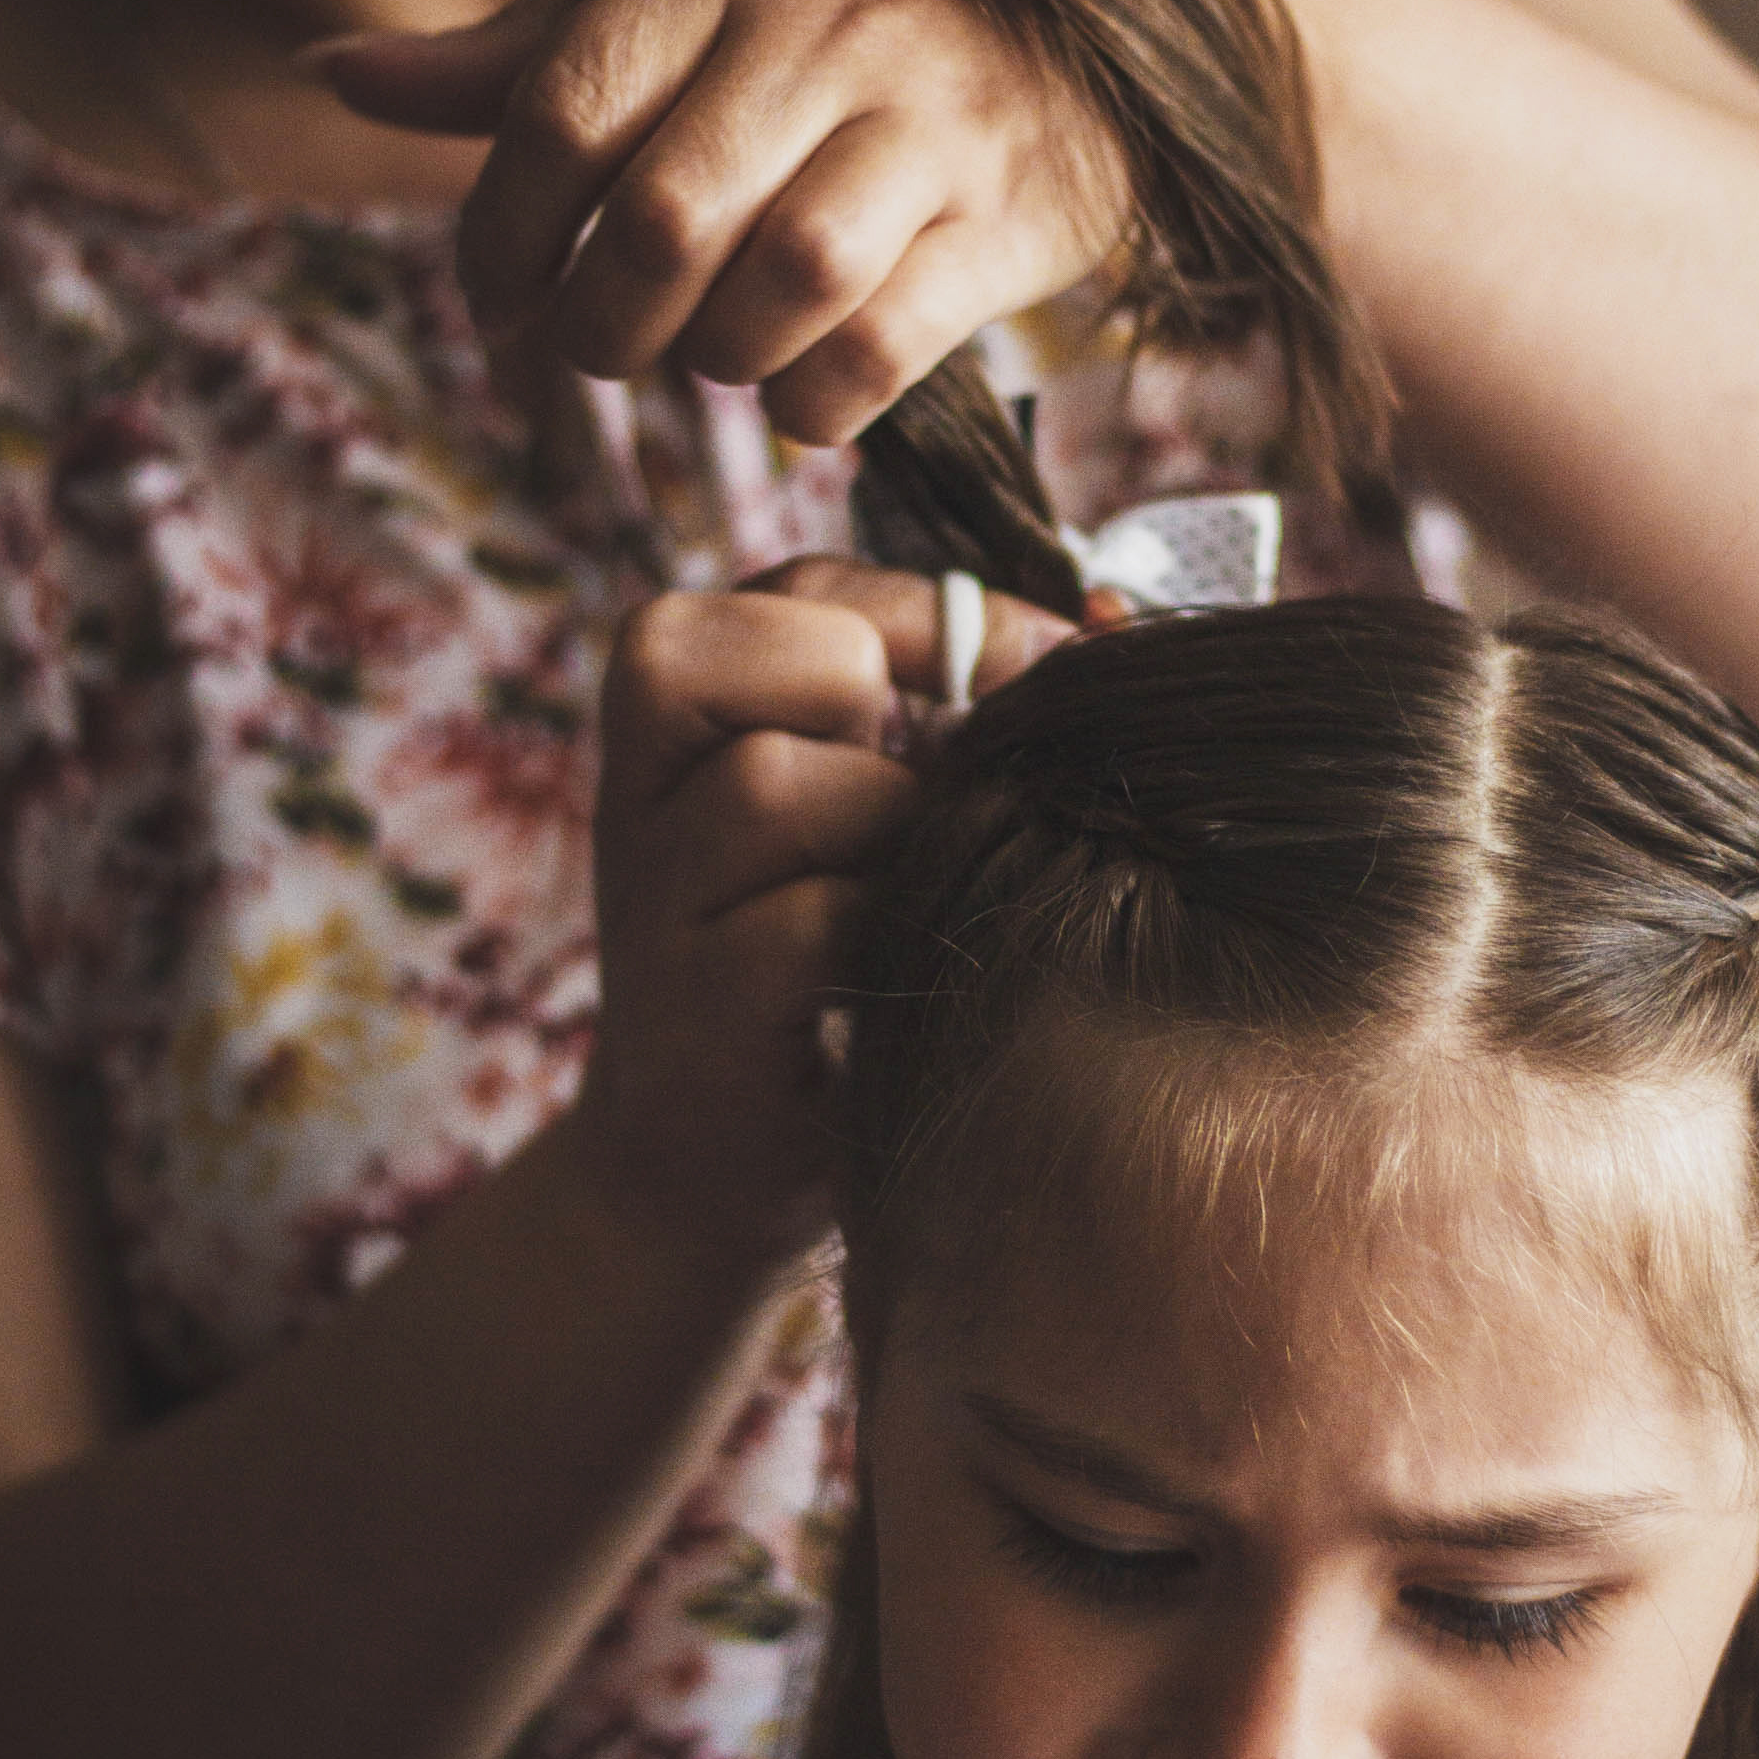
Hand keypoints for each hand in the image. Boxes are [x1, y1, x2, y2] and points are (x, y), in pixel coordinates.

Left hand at [316, 0, 1128, 444]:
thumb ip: (522, 57)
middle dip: (601, 326)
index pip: (561, 115)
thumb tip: (333, 69)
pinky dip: (822, 401)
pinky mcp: (1017, 210)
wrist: (1101, 2)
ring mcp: (932, 114)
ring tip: (714, 359)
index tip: (500, 303)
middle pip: (663, 218)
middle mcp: (826, 21)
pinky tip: (806, 395)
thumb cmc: (839, 11)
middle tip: (597, 355)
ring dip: (721, 359)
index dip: (501, 239)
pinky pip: (890, 340)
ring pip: (784, 278)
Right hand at [573, 560, 1070, 1259]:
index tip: (1032, 672)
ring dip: (893, 838)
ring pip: (780, 785)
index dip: (936, 614)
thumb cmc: (832, 953)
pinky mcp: (691, 1005)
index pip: (806, 585)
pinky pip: (809, 923)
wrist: (705, 1173)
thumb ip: (948, 698)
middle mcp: (640, 780)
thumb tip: (1117, 620)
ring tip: (910, 901)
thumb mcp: (867, 799)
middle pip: (780, 655)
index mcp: (684, 703)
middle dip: (890, 715)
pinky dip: (880, 944)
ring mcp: (651, 894)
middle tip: (924, 799)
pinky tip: (896, 982)